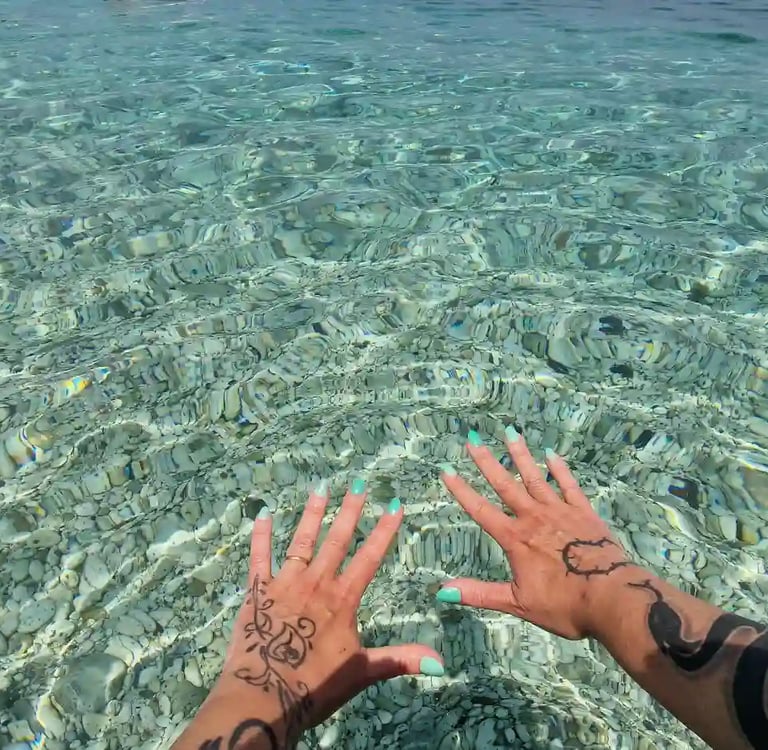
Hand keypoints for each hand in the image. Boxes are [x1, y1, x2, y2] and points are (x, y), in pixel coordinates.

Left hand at [190, 481, 443, 749]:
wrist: (263, 696)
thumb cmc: (314, 686)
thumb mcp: (362, 672)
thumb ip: (399, 660)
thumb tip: (442, 664)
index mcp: (343, 599)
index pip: (369, 557)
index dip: (384, 531)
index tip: (394, 505)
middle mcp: (316, 583)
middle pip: (336, 540)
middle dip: (350, 511)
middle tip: (358, 483)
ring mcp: (285, 583)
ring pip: (301, 541)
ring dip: (312, 515)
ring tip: (321, 489)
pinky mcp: (257, 591)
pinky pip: (259, 557)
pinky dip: (261, 536)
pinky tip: (263, 515)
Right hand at [437, 428, 633, 639]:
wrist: (613, 598)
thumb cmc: (565, 605)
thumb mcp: (518, 603)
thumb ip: (480, 593)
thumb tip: (442, 590)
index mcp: (515, 539)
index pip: (481, 510)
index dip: (462, 491)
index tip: (447, 470)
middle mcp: (534, 518)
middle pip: (506, 485)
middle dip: (487, 462)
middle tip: (473, 439)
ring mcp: (560, 511)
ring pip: (535, 478)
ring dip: (521, 455)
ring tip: (510, 433)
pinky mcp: (584, 512)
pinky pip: (569, 485)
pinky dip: (560, 469)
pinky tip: (551, 454)